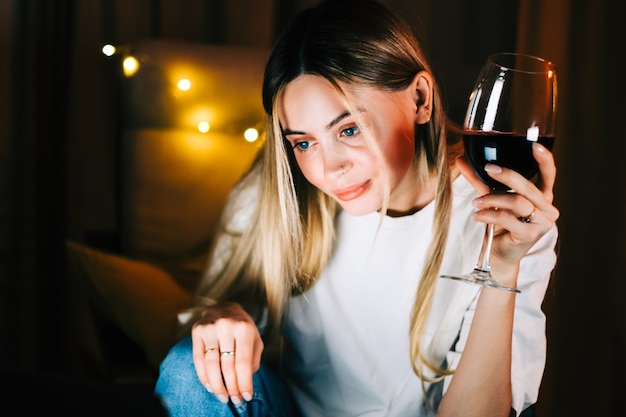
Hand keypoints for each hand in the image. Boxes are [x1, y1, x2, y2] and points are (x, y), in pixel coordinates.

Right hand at [191, 301, 262, 404]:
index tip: (246, 396)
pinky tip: (210, 386)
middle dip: (232, 387)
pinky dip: (204, 376)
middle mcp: (226, 327)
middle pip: (227, 366)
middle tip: (235, 399)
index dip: (244, 382)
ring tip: (223, 397)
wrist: (225, 306)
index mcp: (244, 328)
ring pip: (211, 365)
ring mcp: (209, 328)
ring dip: (217, 385)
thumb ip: (254, 358)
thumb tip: (246, 380)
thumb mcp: (255, 338)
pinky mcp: (197, 331)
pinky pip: (198, 359)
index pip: (243, 362)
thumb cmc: (243, 326)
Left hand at [457, 142, 559, 277]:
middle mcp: (547, 209)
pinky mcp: (530, 235)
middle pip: (528, 187)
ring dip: (493, 199)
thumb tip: (461, 159)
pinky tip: (478, 215)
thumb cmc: (498, 225)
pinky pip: (508, 218)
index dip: (545, 160)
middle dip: (507, 175)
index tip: (536, 145)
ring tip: (476, 202)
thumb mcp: (491, 198)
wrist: (498, 255)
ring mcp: (542, 223)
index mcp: (542, 197)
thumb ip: (480, 180)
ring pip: (517, 202)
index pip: (549, 175)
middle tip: (489, 168)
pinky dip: (489, 214)